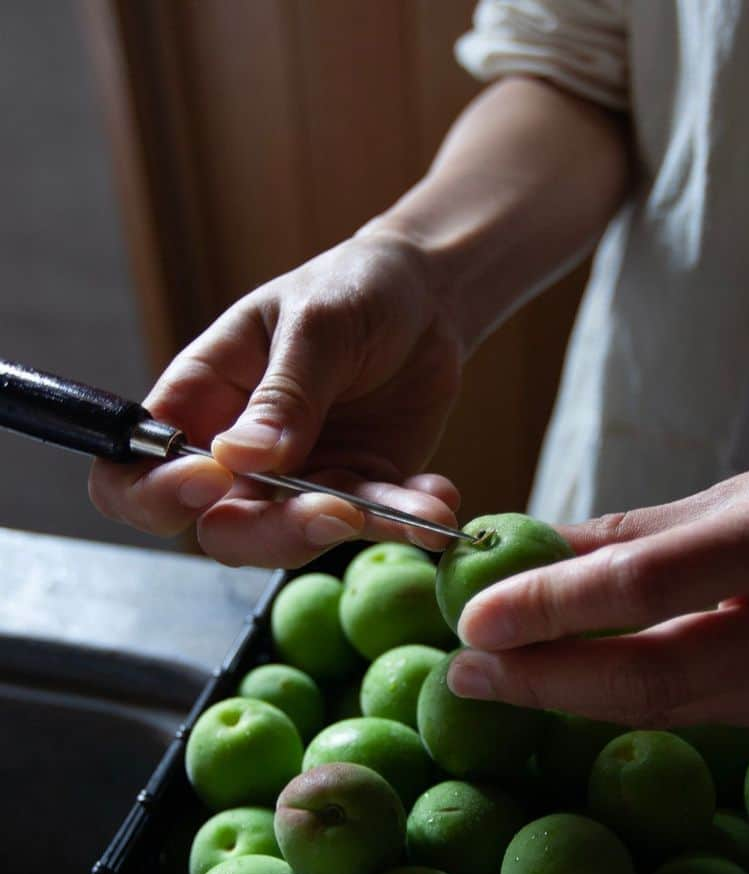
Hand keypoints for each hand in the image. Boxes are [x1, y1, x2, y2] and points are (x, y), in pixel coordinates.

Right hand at [89, 225, 463, 565]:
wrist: (426, 300)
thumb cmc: (352, 289)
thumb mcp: (317, 326)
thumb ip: (284, 394)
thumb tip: (240, 459)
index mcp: (201, 402)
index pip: (135, 472)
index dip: (155, 495)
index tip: (209, 479)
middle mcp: (240, 456)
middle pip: (221, 528)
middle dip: (272, 534)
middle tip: (334, 512)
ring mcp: (300, 480)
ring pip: (301, 537)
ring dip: (358, 529)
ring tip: (421, 510)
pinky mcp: (359, 490)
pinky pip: (374, 521)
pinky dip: (408, 519)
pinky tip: (440, 505)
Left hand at [448, 428, 748, 729]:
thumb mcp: (742, 485)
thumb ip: (634, 530)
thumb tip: (532, 550)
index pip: (643, 583)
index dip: (550, 605)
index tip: (473, 616)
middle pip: (648, 675)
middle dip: (542, 681)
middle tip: (466, 671)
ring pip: (669, 707)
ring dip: (574, 696)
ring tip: (504, 675)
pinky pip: (703, 711)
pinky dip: (633, 699)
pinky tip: (582, 682)